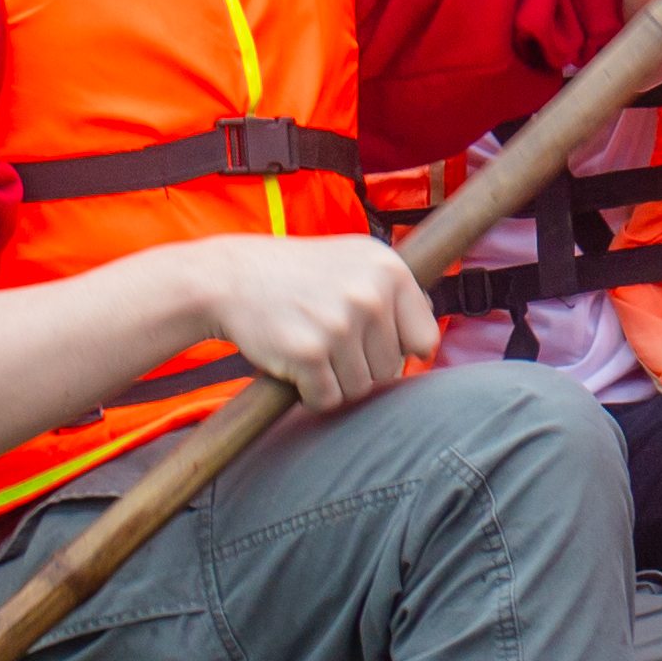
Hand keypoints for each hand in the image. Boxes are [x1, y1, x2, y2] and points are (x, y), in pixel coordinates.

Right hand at [162, 231, 436, 412]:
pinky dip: (310, 393)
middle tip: (328, 340)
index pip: (424, 340)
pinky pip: (327, 399)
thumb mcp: (356, 260)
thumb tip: (430, 342)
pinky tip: (294, 364)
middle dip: (360, 366)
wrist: (231, 277)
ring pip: (360, 388)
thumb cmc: (298, 274)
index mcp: (391, 270)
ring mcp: (340, 324)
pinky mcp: (309, 354)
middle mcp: (371, 295)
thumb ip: (396, 293)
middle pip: (390, 370)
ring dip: (335, 381)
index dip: (397, 350)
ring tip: (311, 348)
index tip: (370, 341)